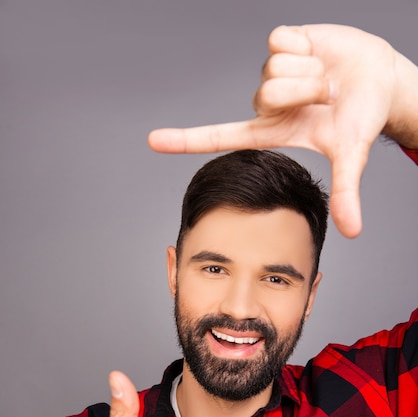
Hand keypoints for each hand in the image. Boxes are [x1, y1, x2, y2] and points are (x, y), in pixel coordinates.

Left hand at [149, 24, 417, 236]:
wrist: (381, 79)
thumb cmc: (361, 118)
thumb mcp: (351, 155)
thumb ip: (346, 192)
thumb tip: (352, 232)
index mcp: (271, 131)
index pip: (221, 136)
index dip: (187, 140)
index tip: (153, 141)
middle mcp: (266, 103)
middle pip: (263, 94)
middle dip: (302, 93)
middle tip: (325, 97)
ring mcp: (272, 72)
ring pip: (273, 68)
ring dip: (310, 72)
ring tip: (326, 80)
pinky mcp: (282, 42)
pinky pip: (280, 40)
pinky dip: (307, 47)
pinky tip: (318, 55)